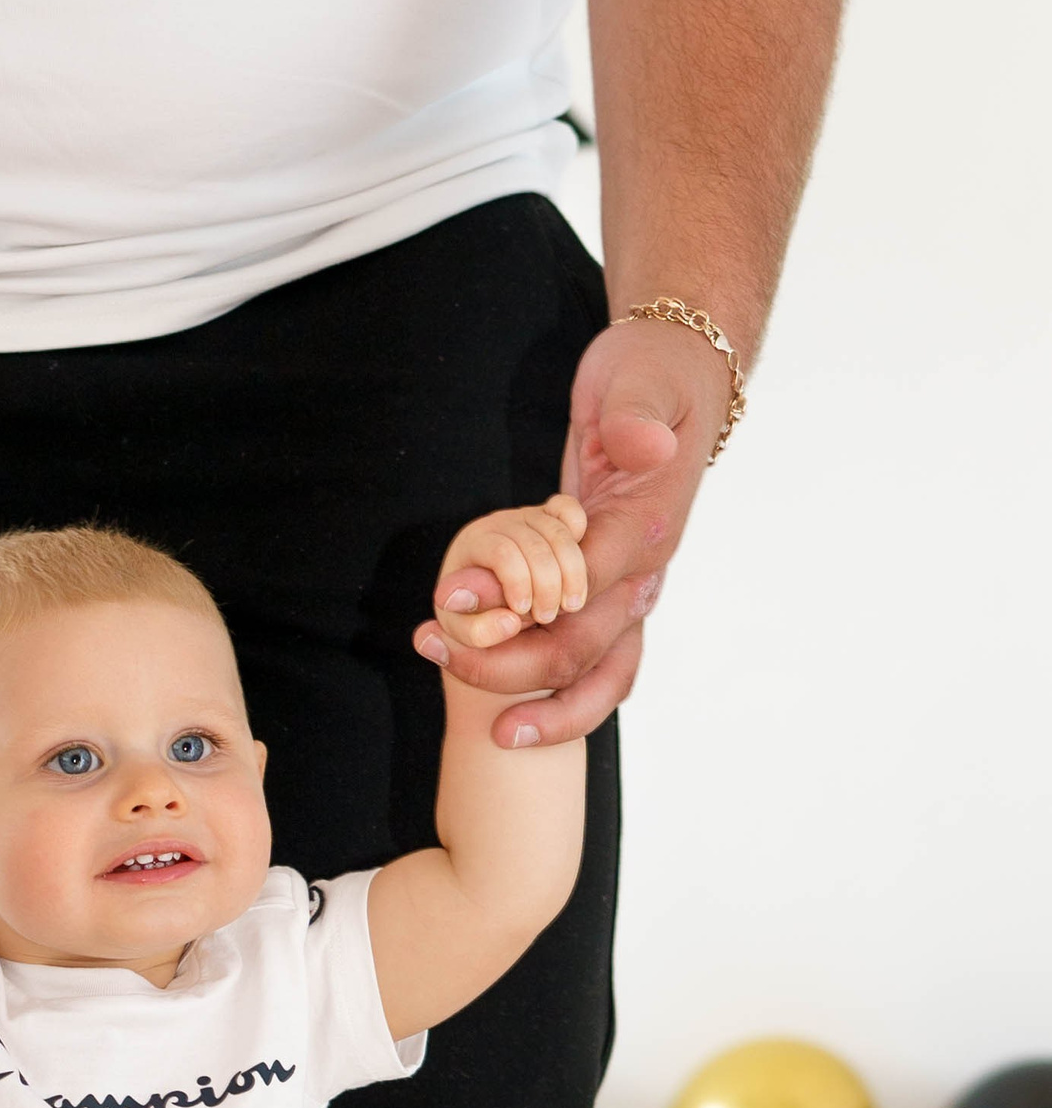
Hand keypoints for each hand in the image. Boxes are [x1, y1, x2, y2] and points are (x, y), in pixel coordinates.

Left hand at [414, 314, 732, 746]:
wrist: (676, 380)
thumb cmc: (651, 376)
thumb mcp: (639, 379)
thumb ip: (635, 416)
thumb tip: (639, 446)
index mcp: (646, 528)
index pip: (581, 585)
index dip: (513, 601)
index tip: (451, 599)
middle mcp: (645, 573)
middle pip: (581, 649)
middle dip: (505, 664)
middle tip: (431, 647)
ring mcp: (633, 592)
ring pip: (601, 679)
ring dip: (544, 708)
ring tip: (492, 731)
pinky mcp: (613, 597)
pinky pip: (596, 669)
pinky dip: (560, 700)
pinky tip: (514, 717)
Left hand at [430, 495, 588, 650]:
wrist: (488, 589)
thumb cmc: (475, 610)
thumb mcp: (466, 627)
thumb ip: (477, 630)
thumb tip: (510, 622)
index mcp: (473, 543)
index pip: (502, 552)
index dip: (517, 581)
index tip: (522, 611)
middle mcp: (499, 524)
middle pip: (534, 545)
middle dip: (547, 585)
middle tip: (547, 616)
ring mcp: (526, 517)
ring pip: (557, 532)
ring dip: (572, 572)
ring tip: (571, 606)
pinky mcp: (548, 514)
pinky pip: (567, 508)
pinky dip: (577, 526)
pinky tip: (579, 562)